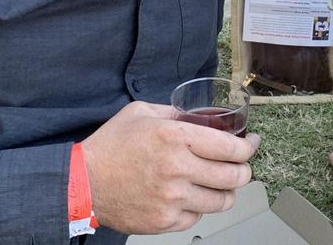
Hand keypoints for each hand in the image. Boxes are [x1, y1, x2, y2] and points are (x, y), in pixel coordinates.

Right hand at [81, 101, 259, 233]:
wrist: (83, 183)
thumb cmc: (109, 147)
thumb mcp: (141, 112)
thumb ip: (174, 112)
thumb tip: (199, 115)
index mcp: (175, 137)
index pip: (230, 147)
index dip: (248, 147)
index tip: (250, 145)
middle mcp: (178, 168)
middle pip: (234, 176)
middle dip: (244, 171)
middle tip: (241, 166)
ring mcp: (172, 198)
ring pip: (221, 201)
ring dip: (226, 192)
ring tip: (220, 184)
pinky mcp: (164, 221)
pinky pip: (197, 218)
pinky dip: (198, 208)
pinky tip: (190, 197)